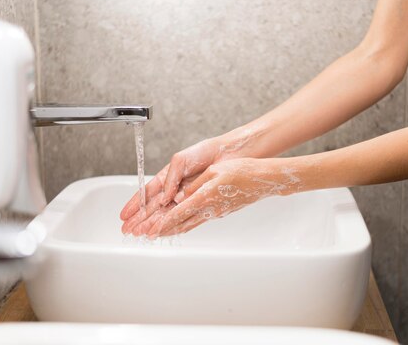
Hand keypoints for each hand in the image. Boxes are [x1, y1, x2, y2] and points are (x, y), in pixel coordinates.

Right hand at [119, 138, 219, 234]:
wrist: (228, 155)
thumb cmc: (205, 153)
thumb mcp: (181, 160)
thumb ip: (170, 178)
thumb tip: (163, 198)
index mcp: (168, 178)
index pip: (147, 193)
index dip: (135, 204)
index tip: (124, 215)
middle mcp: (175, 190)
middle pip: (153, 207)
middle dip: (140, 219)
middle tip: (128, 230)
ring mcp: (185, 198)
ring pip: (165, 214)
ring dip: (152, 224)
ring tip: (140, 234)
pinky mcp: (197, 204)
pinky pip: (183, 216)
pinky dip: (172, 224)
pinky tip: (162, 231)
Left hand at [142, 157, 304, 237]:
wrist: (263, 180)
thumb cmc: (241, 171)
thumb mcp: (214, 172)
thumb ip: (195, 185)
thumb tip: (180, 196)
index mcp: (206, 197)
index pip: (179, 214)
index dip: (162, 224)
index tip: (150, 231)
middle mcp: (209, 209)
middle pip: (180, 224)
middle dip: (161, 231)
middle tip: (144, 237)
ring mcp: (216, 213)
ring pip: (189, 225)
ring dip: (171, 231)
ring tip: (156, 235)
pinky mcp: (220, 212)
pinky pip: (198, 221)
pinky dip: (184, 225)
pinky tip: (178, 226)